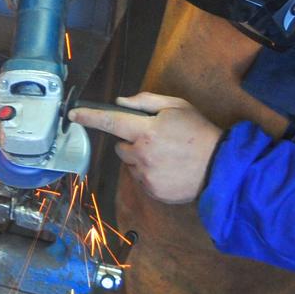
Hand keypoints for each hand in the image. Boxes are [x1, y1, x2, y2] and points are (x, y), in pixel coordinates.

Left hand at [68, 93, 222, 204]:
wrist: (221, 167)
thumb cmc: (200, 132)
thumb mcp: (177, 106)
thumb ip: (146, 102)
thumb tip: (121, 102)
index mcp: (147, 131)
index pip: (110, 122)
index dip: (89, 117)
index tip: (74, 114)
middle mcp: (142, 155)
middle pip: (120, 146)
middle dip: (131, 141)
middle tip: (155, 138)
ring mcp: (146, 176)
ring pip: (130, 164)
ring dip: (140, 158)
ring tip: (166, 155)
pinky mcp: (152, 191)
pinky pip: (141, 179)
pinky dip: (150, 173)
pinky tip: (169, 168)